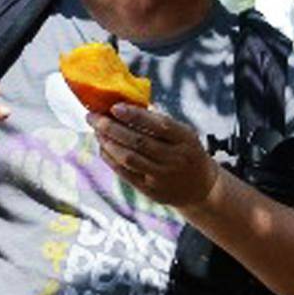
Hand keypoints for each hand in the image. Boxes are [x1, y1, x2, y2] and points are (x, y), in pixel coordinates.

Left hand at [88, 102, 218, 208]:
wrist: (200, 188)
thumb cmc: (187, 152)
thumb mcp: (184, 135)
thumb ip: (161, 123)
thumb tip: (128, 104)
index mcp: (185, 139)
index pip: (158, 125)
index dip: (135, 116)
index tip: (114, 107)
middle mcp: (174, 158)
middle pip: (138, 142)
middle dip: (111, 128)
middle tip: (93, 117)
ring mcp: (162, 176)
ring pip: (128, 158)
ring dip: (108, 142)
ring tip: (96, 131)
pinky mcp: (150, 190)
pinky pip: (124, 172)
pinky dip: (111, 158)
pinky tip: (103, 147)